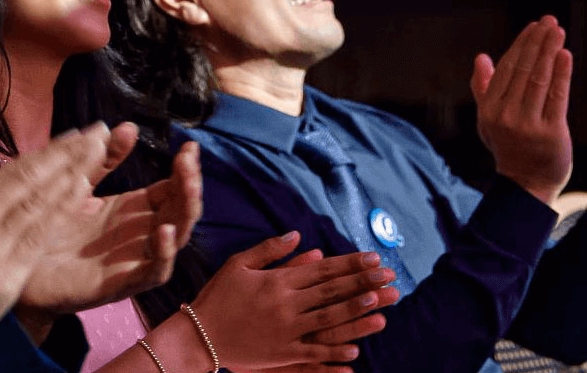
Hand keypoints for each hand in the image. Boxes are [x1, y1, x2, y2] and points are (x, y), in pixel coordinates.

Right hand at [0, 123, 112, 342]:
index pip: (13, 171)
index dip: (46, 152)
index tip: (73, 136)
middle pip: (31, 177)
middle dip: (67, 153)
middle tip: (96, 132)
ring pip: (39, 199)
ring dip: (71, 172)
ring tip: (97, 151)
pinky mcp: (7, 270)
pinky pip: (39, 233)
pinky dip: (62, 208)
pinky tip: (83, 190)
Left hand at [17, 132, 201, 316]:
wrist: (19, 266)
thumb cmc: (50, 225)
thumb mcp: (77, 183)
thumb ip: (104, 158)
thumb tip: (129, 126)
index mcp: (132, 209)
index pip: (172, 189)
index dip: (184, 170)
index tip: (189, 147)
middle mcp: (139, 233)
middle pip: (179, 211)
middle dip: (190, 186)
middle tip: (190, 162)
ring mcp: (133, 259)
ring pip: (174, 239)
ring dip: (185, 214)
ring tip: (188, 187)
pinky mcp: (120, 282)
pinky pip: (152, 271)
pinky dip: (163, 254)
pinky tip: (162, 231)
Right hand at [189, 233, 397, 371]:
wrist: (200, 334)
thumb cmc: (218, 296)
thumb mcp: (238, 264)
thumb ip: (269, 250)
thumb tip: (297, 235)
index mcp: (277, 281)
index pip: (323, 270)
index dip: (350, 264)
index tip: (373, 258)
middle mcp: (287, 304)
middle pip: (332, 291)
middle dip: (363, 283)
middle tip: (390, 277)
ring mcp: (287, 330)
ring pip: (329, 319)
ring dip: (356, 311)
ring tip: (380, 303)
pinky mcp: (283, 353)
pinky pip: (315, 353)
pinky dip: (335, 352)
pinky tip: (355, 350)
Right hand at [471, 15, 573, 204]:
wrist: (526, 183)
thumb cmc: (508, 147)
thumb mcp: (488, 118)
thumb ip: (484, 87)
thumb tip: (481, 57)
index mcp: (490, 108)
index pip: (507, 68)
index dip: (521, 45)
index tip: (533, 26)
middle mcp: (506, 113)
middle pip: (523, 70)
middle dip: (536, 42)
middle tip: (549, 21)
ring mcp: (527, 123)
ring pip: (539, 79)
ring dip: (549, 52)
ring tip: (558, 31)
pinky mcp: (550, 131)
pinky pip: (556, 97)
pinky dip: (561, 74)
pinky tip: (565, 55)